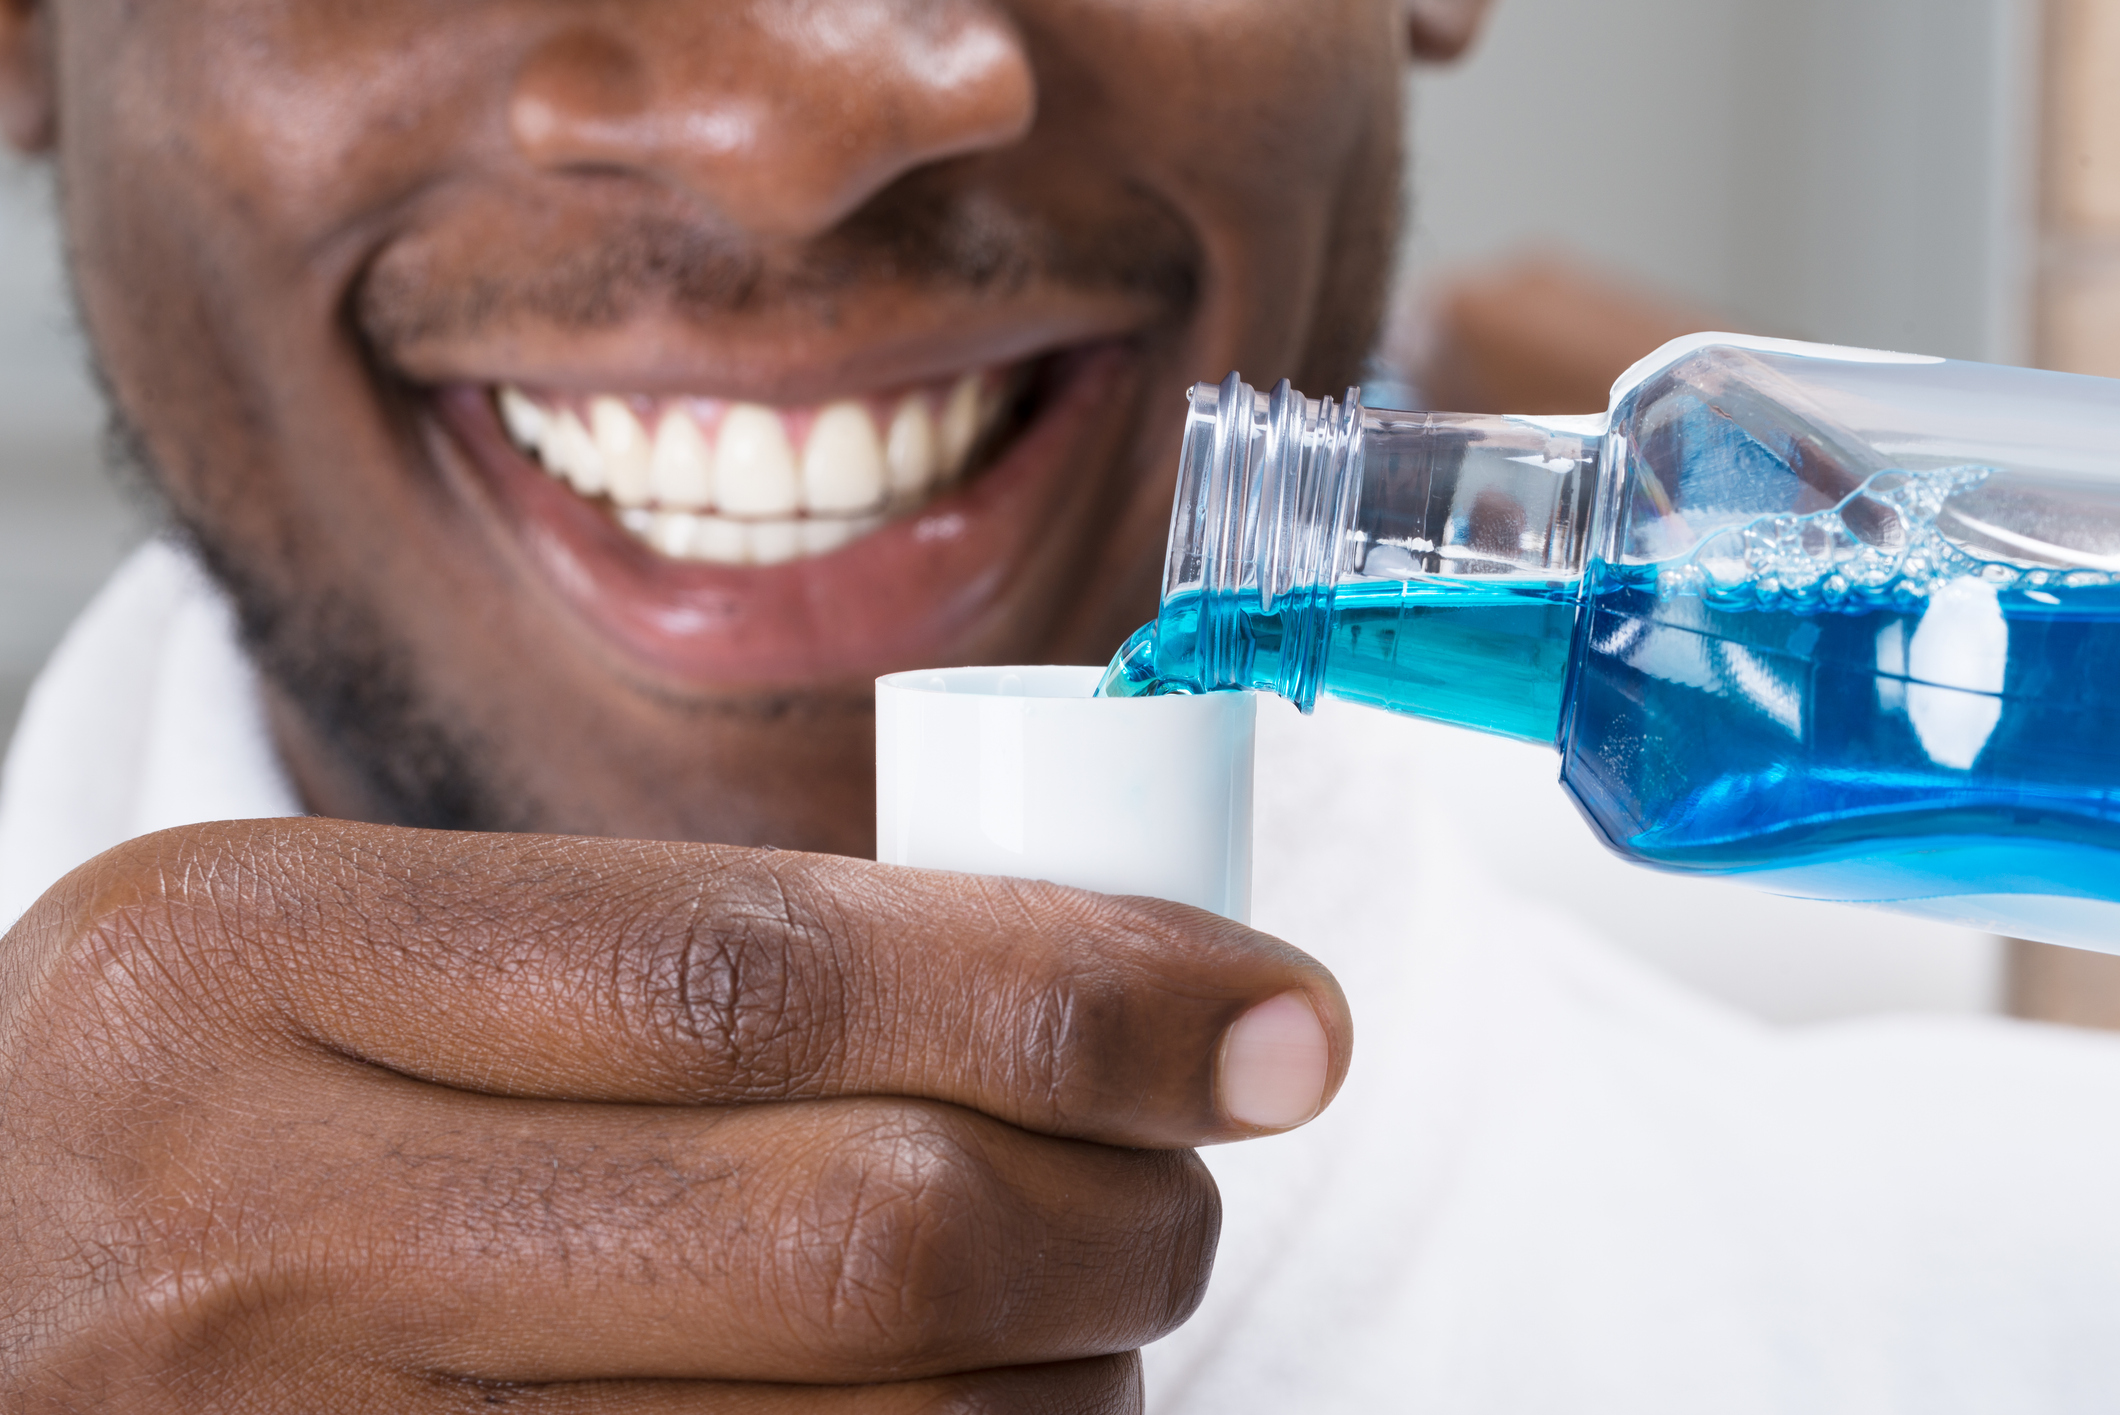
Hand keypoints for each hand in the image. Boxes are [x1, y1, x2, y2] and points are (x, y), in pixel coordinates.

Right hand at [0, 819, 1347, 1410]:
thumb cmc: (217, 1100)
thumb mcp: (350, 952)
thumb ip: (667, 960)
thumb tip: (1083, 995)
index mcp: (250, 961)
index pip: (769, 966)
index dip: (1081, 992)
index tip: (1281, 1013)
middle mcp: (255, 1233)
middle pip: (860, 1236)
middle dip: (1122, 1205)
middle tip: (1196, 1174)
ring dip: (1071, 1381)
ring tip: (1088, 1308)